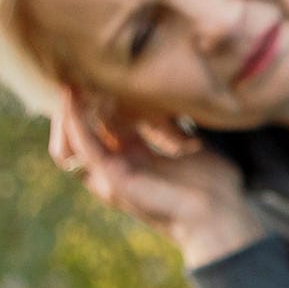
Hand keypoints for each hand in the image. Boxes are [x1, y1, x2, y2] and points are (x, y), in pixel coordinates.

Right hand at [51, 88, 264, 267]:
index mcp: (136, 159)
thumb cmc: (212, 185)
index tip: (99, 73)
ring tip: (69, 83)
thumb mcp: (189, 145)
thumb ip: (175, 128)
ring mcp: (113, 175)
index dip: (100, 101)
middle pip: (86, 132)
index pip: (106, 127)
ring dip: (70, 112)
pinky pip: (86, 148)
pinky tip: (73, 101)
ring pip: (76, 140)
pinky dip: (76, 124)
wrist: (219, 214)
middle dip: (79, 105)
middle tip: (78, 74)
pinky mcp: (114, 179)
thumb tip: (178, 105)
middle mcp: (119, 167)